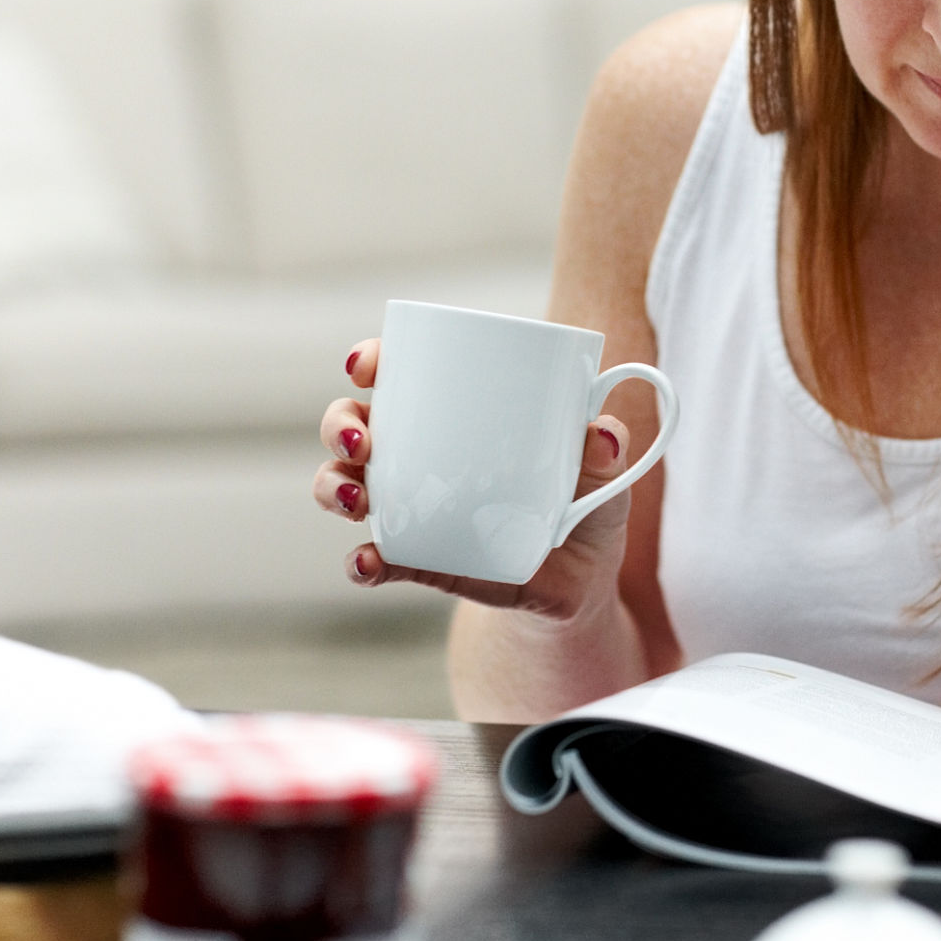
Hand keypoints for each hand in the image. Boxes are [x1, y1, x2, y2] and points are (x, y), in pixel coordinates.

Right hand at [312, 339, 636, 622]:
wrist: (582, 579)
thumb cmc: (584, 501)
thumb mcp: (604, 472)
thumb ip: (606, 448)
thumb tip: (601, 433)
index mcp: (452, 413)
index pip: (398, 373)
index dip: (371, 360)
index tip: (365, 365)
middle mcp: (416, 455)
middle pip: (352, 425)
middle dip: (341, 426)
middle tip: (363, 441)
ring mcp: (409, 509)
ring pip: (342, 486)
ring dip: (333, 487)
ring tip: (359, 500)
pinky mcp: (417, 560)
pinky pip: (374, 560)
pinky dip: (361, 562)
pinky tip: (366, 561)